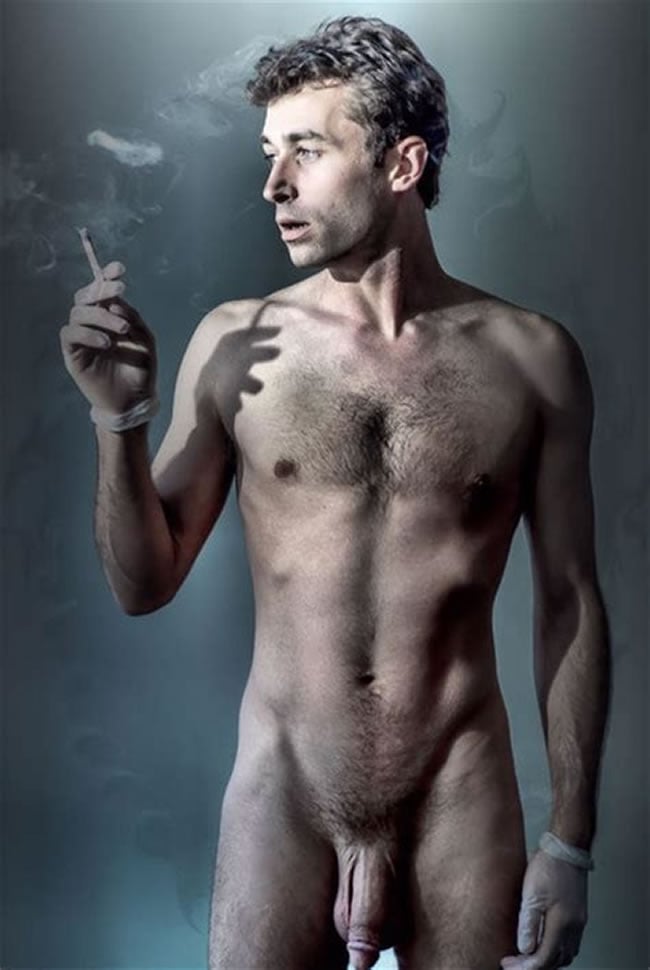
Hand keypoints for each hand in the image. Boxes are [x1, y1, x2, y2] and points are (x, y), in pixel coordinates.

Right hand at [60, 261, 156, 414]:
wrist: (133, 401)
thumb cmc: (140, 370)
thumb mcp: (144, 340)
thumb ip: (132, 318)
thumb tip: (115, 302)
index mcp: (111, 316)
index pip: (103, 290)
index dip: (107, 275)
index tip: (119, 269)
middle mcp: (93, 323)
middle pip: (86, 296)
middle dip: (101, 289)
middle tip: (119, 290)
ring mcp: (82, 337)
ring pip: (78, 312)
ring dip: (101, 315)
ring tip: (122, 329)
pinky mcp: (73, 354)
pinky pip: (70, 334)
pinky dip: (88, 334)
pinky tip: (106, 343)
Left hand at [501, 850, 587, 968]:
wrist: (567, 848)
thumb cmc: (549, 866)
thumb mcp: (531, 894)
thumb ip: (528, 923)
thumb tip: (524, 948)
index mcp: (562, 924)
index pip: (543, 959)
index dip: (525, 967)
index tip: (508, 964)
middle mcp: (573, 928)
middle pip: (555, 961)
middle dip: (534, 967)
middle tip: (515, 963)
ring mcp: (578, 922)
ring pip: (564, 955)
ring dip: (546, 961)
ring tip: (527, 957)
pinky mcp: (578, 915)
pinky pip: (569, 944)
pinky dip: (555, 951)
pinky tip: (544, 944)